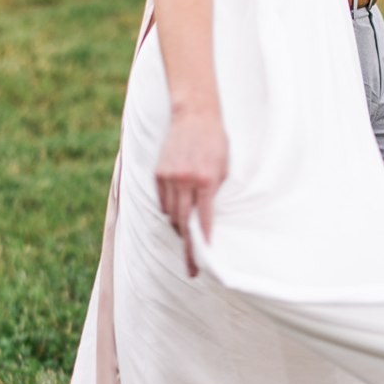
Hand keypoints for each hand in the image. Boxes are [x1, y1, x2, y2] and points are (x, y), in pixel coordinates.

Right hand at [155, 108, 228, 276]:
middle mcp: (185, 180)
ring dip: (179, 228)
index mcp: (206, 180)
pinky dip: (170, 211)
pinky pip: (162, 202)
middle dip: (188, 248)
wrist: (195, 115)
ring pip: (171, 214)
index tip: (204, 261)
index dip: (203, 242)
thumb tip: (205, 220)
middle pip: (183, 223)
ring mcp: (169, 177)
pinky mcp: (158, 173)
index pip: (204, 219)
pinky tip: (179, 212)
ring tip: (187, 236)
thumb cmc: (216, 143)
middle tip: (192, 268)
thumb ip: (214, 193)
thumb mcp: (224, 168)